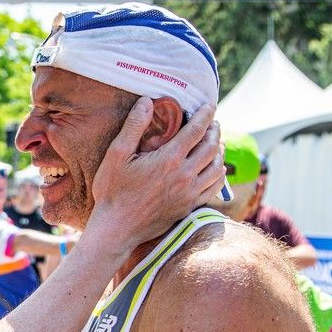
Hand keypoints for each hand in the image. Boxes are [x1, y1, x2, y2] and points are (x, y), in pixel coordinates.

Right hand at [88, 99, 222, 247]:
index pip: (196, 130)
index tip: (210, 105)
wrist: (116, 229)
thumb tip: (147, 101)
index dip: (206, 115)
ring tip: (216, 142)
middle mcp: (184, 176)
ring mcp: (189, 194)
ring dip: (219, 151)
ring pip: (217, 167)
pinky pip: (214, 188)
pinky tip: (216, 169)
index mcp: (168, 159)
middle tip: (213, 122)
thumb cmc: (112, 191)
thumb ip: (133, 126)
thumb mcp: (116, 155)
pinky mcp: (189, 207)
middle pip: (211, 147)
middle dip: (215, 131)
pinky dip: (219, 174)